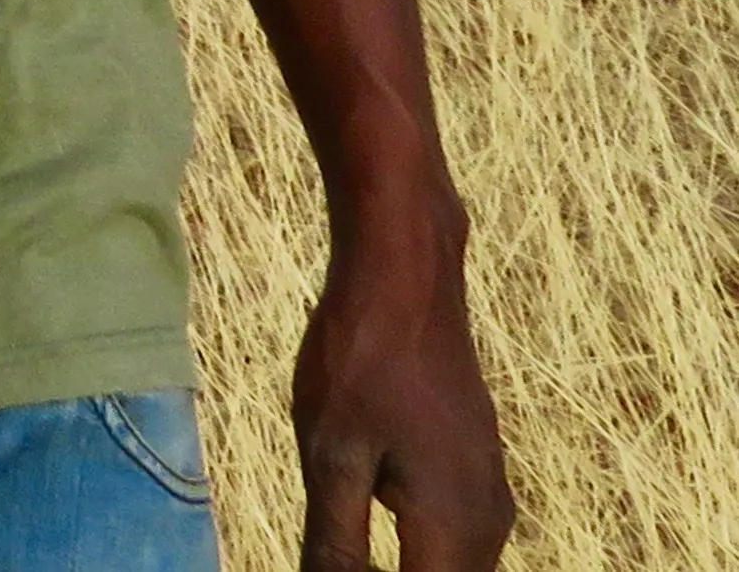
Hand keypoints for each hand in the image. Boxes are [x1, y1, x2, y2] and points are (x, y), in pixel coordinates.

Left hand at [293, 229, 511, 571]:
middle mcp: (488, 524)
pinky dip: (420, 548)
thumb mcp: (330, 456)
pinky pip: (456, 537)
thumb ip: (335, 542)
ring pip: (454, 567)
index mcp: (453, 529)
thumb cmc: (360, 361)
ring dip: (408, 567)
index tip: (335, 563)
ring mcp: (490, 494)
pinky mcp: (479, 469)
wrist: (408, 278)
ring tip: (342, 545)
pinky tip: (370, 521)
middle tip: (333, 555)